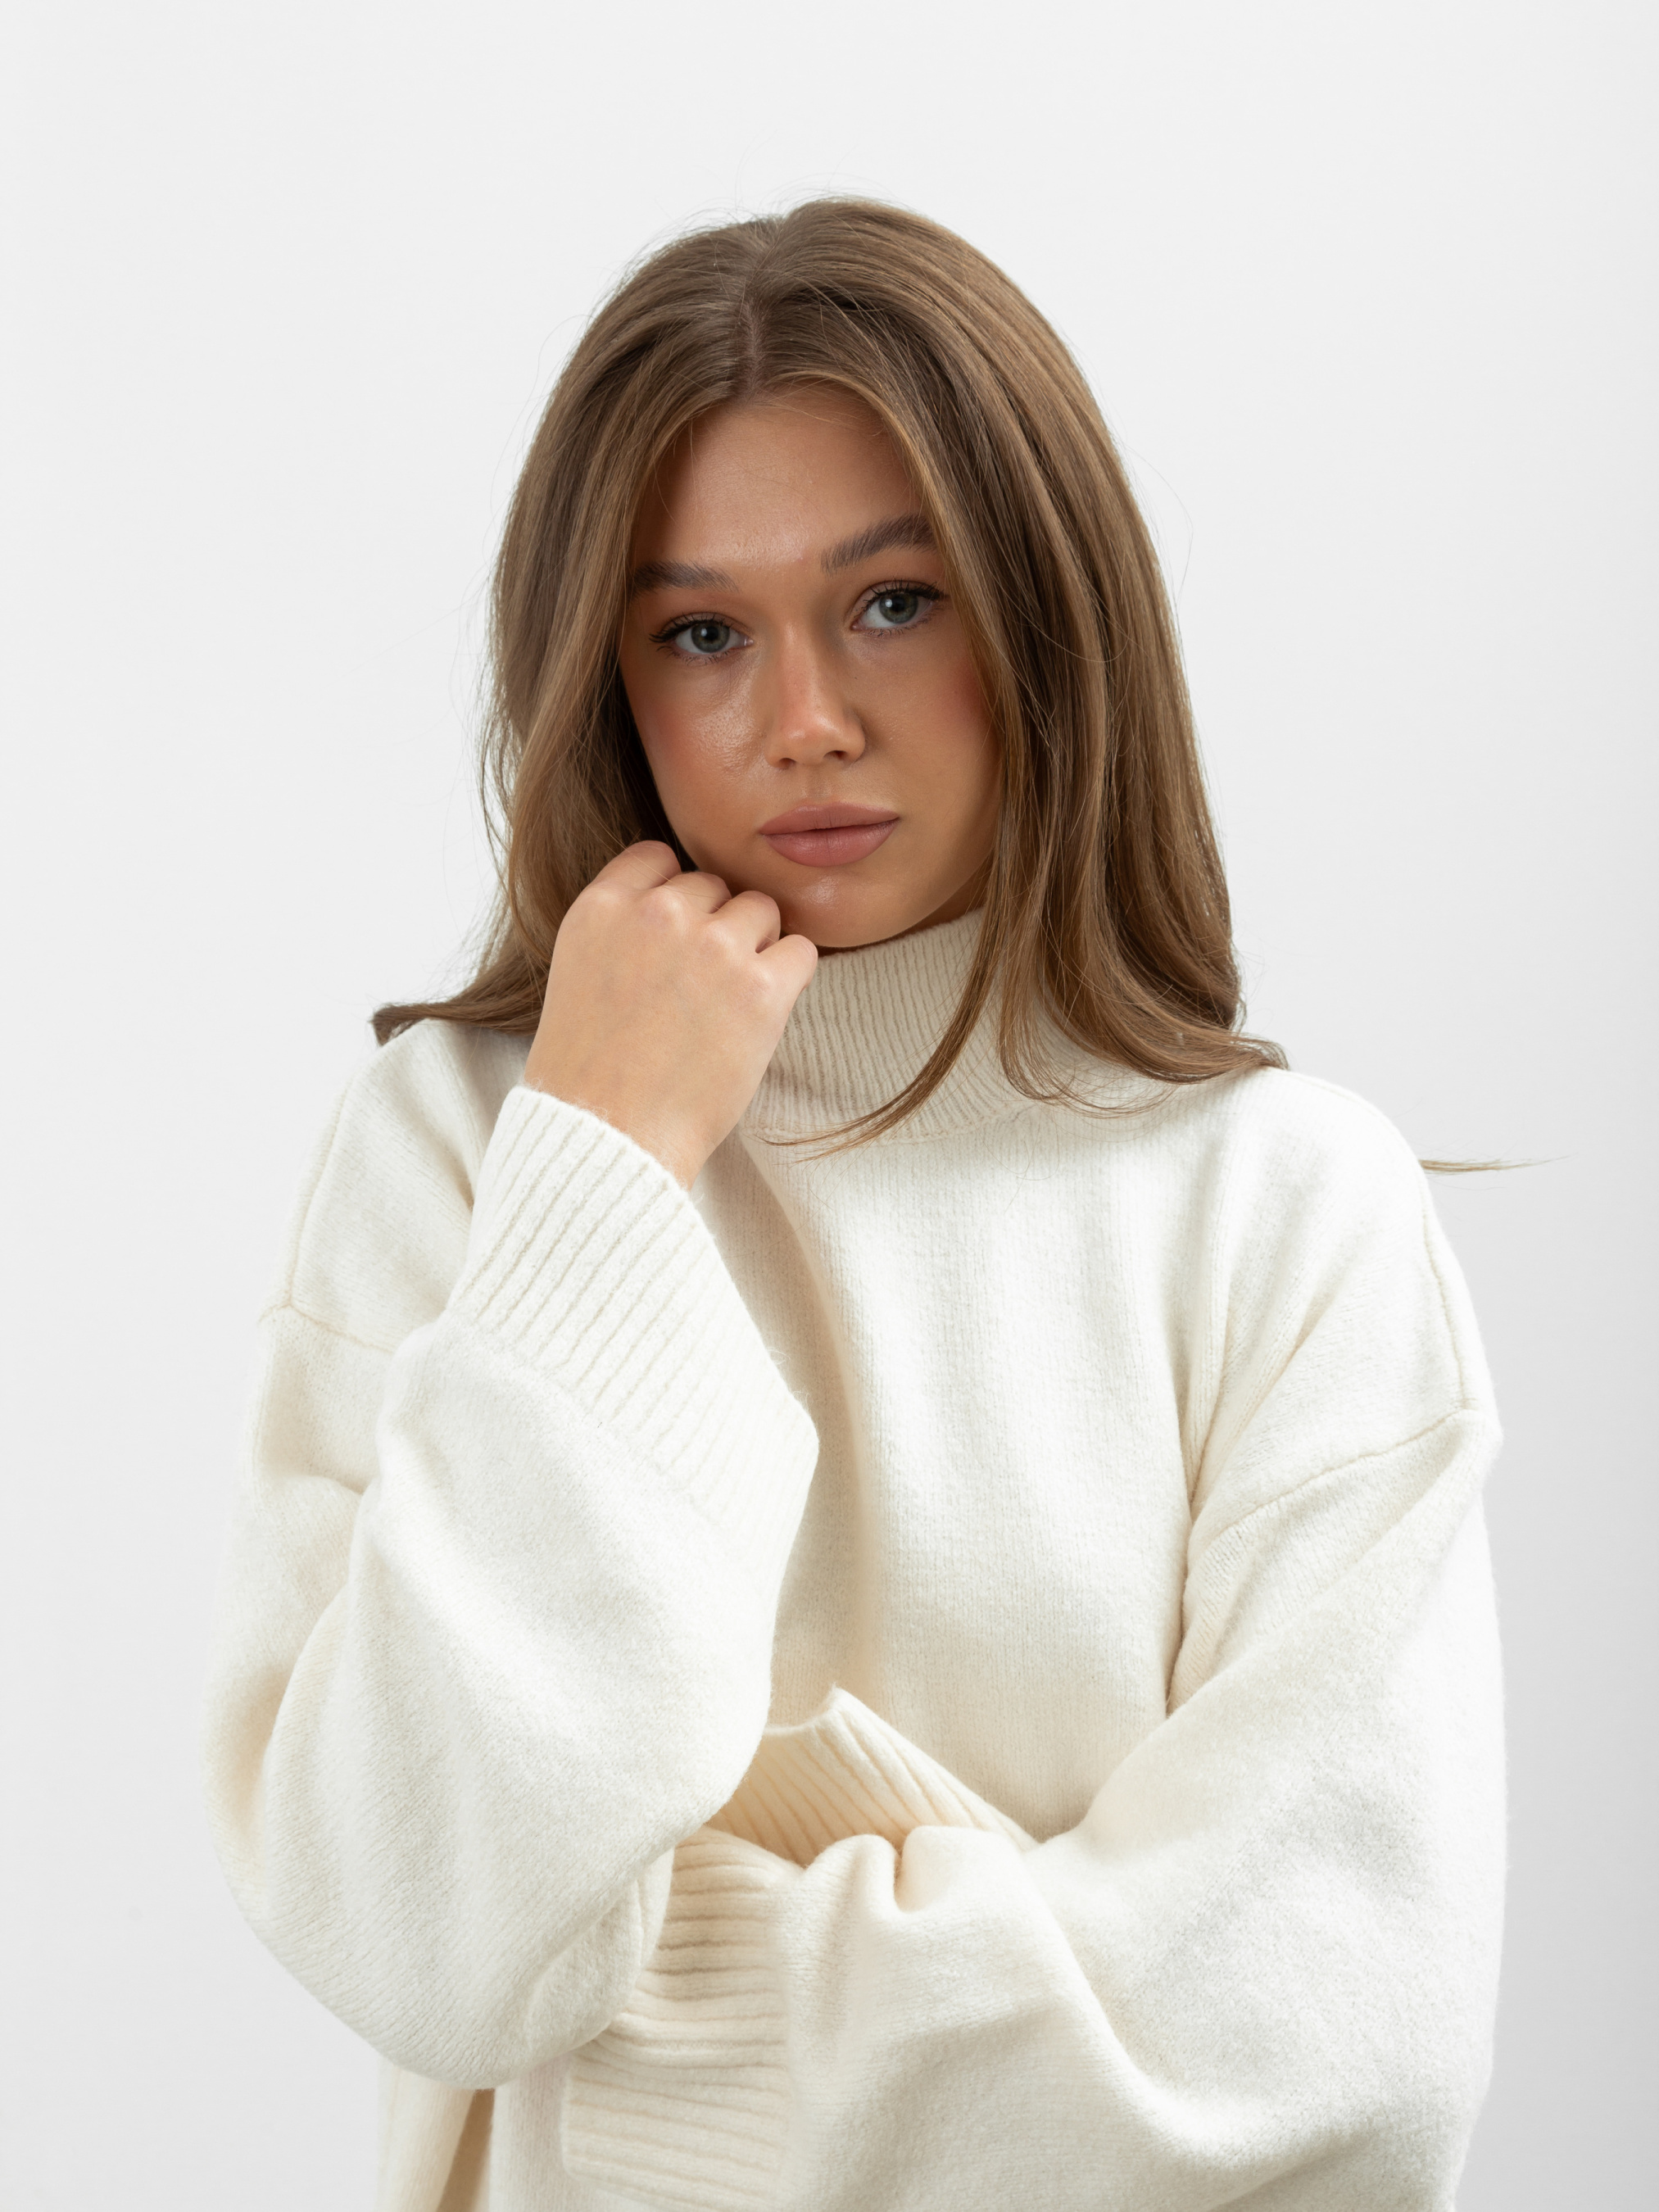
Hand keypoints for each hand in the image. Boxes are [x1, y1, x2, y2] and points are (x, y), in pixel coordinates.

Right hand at [524, 842, 818, 1187]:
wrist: (610, 1137)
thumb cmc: (590, 1073)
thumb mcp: (577, 973)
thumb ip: (622, 927)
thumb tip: (679, 903)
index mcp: (601, 907)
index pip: (657, 858)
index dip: (672, 896)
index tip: (673, 936)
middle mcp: (658, 914)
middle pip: (712, 885)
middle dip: (713, 925)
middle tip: (699, 986)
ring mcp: (712, 947)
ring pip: (760, 910)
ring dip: (755, 947)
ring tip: (728, 1002)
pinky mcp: (761, 988)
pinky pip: (801, 950)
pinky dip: (790, 977)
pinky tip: (761, 1012)